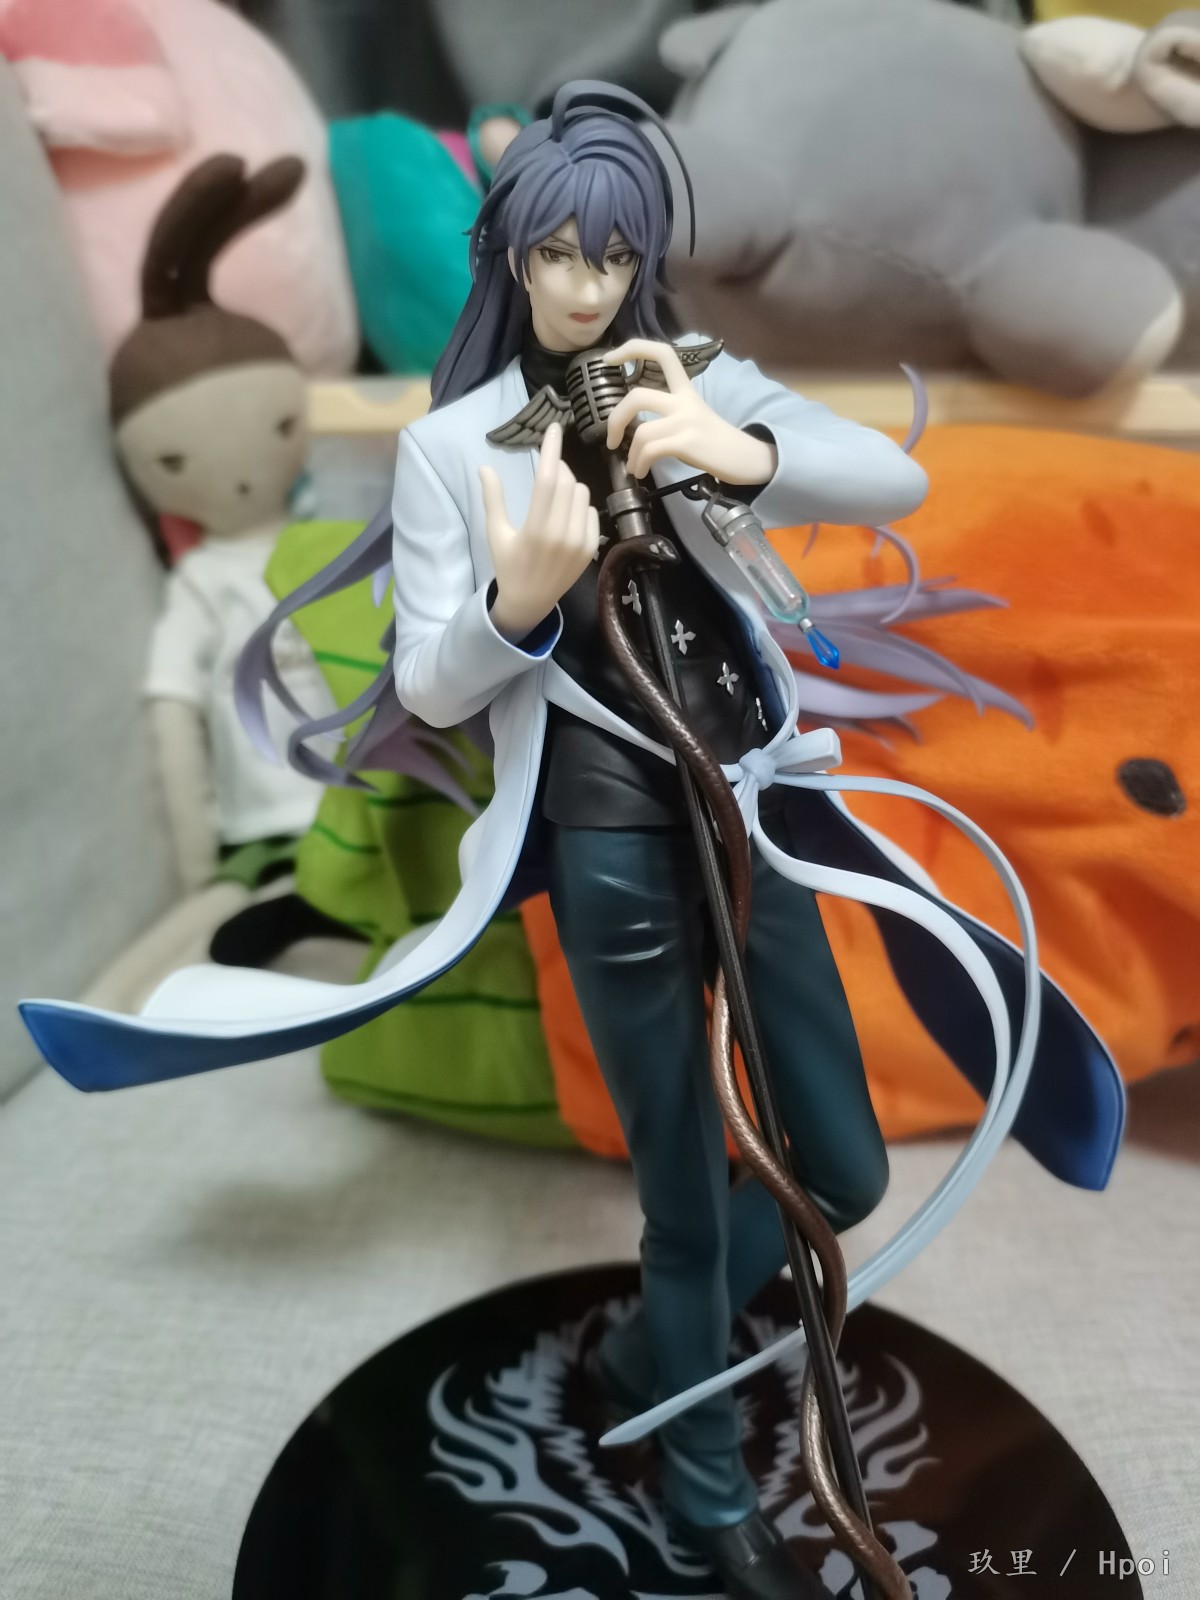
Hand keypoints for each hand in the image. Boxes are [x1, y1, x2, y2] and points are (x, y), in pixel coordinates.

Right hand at [478, 422, 599, 640]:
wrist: (530, 602)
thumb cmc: (509, 566)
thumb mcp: (495, 533)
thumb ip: (492, 499)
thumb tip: (485, 467)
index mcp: (535, 529)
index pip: (547, 479)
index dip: (551, 450)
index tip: (555, 428)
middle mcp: (561, 534)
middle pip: (567, 482)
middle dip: (558, 468)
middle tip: (548, 471)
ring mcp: (580, 543)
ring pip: (582, 494)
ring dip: (570, 486)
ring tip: (555, 497)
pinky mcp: (591, 549)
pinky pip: (592, 512)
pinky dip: (581, 507)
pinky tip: (567, 516)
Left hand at [604, 338, 777, 484]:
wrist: (747, 459)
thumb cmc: (716, 443)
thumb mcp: (693, 417)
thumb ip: (668, 413)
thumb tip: (634, 427)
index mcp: (686, 390)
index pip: (662, 353)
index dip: (633, 349)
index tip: (609, 359)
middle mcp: (685, 401)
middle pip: (638, 396)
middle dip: (615, 419)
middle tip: (611, 439)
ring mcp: (687, 422)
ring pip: (642, 432)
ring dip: (631, 454)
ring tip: (633, 466)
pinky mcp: (688, 443)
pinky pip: (651, 450)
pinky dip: (639, 463)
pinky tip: (641, 471)